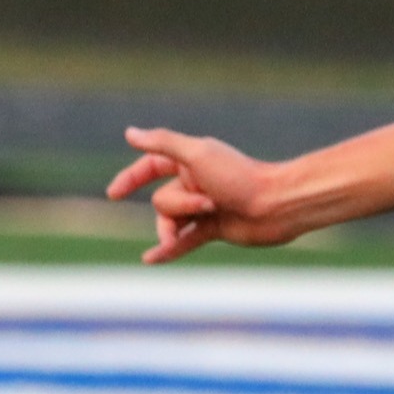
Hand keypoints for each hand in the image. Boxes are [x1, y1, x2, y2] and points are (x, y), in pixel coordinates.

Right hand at [107, 126, 295, 262]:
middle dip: (179, 207)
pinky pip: (184, 241)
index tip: (114, 193)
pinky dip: (168, 250)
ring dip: (176, 228)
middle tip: (209, 204)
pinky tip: (149, 260)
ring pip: (172, 221)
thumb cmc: (242, 177)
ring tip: (187, 232)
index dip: (131, 178)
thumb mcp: (198, 155)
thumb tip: (129, 133)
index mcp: (192, 162)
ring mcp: (204, 208)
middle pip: (163, 201)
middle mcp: (196, 184)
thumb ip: (163, 144)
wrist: (278, 206)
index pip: (151, 167)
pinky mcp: (214, 229)